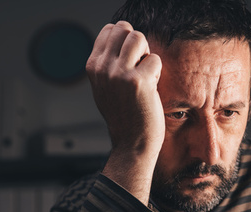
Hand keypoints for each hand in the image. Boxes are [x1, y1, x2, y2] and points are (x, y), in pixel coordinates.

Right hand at [85, 21, 164, 203]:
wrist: (132, 144)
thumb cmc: (124, 116)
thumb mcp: (105, 87)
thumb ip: (108, 62)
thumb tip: (118, 34)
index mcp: (93, 66)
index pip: (110, 30)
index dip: (125, 42)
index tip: (129, 62)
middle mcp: (102, 68)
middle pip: (124, 29)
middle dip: (137, 44)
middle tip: (140, 67)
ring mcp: (118, 73)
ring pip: (139, 38)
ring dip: (147, 55)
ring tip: (145, 76)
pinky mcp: (137, 81)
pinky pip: (155, 59)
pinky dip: (158, 73)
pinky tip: (151, 90)